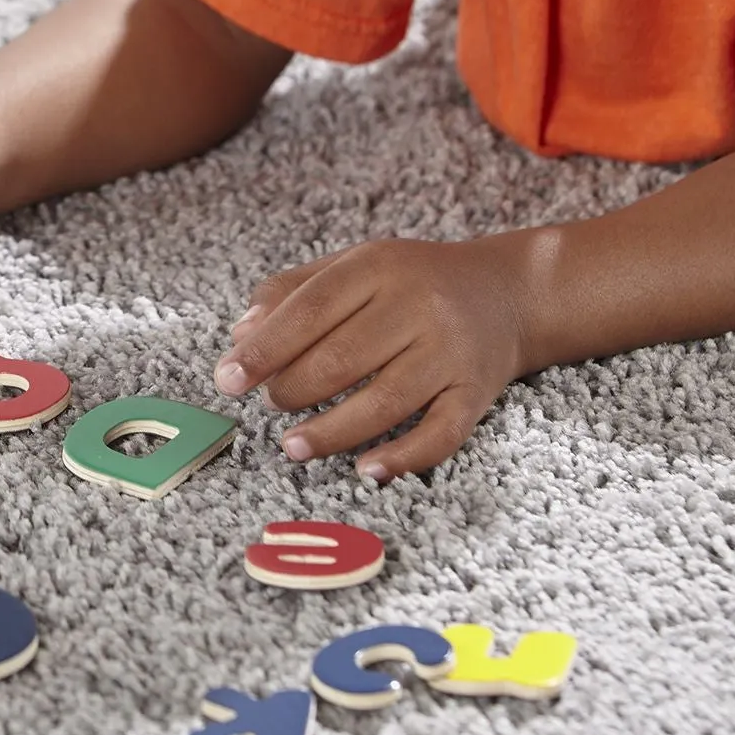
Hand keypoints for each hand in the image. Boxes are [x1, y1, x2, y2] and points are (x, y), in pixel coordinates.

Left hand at [212, 236, 529, 481]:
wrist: (507, 292)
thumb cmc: (413, 281)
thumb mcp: (356, 265)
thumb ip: (295, 291)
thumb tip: (240, 335)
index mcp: (380, 266)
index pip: (312, 309)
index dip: (265, 348)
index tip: (227, 379)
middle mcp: (419, 306)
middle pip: (343, 357)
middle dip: (293, 389)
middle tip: (268, 404)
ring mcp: (450, 352)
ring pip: (384, 402)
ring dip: (331, 432)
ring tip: (293, 446)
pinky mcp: (476, 393)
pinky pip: (440, 434)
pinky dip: (403, 457)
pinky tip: (366, 469)